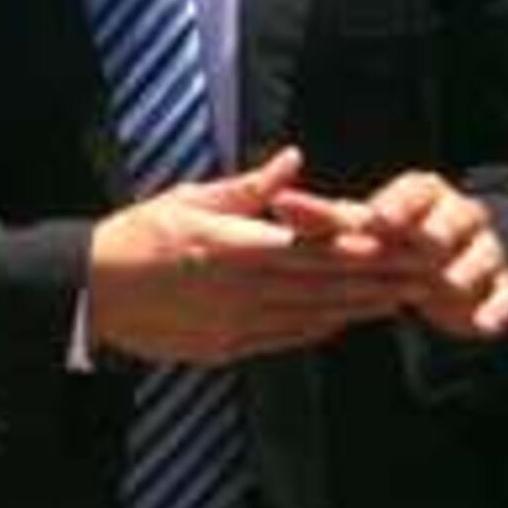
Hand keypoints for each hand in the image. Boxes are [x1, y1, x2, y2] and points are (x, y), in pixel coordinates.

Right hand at [86, 147, 422, 362]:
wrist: (88, 291)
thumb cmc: (134, 237)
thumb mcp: (186, 198)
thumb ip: (247, 187)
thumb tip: (293, 160)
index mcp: (232, 243)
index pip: (311, 244)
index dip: (359, 244)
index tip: (397, 239)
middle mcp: (240, 286)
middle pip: (323, 281)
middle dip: (375, 278)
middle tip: (418, 274)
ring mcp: (234, 320)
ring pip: (311, 313)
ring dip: (358, 307)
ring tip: (397, 299)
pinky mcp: (225, 346)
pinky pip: (283, 338)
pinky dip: (318, 329)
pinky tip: (342, 322)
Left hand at [281, 168, 507, 341]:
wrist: (449, 259)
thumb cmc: (388, 238)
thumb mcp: (358, 226)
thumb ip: (322, 218)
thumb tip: (276, 202)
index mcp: (421, 193)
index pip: (411, 193)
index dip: (397, 207)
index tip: (376, 220)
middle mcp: (457, 215)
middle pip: (447, 223)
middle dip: (432, 235)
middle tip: (419, 248)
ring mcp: (483, 248)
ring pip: (479, 256)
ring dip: (461, 271)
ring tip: (446, 284)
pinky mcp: (501, 284)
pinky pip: (503, 295)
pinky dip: (493, 309)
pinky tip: (481, 325)